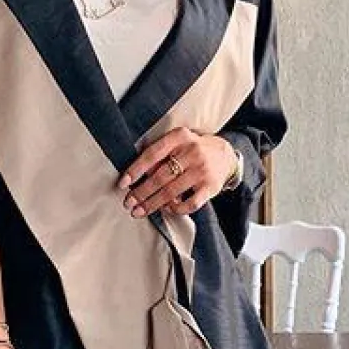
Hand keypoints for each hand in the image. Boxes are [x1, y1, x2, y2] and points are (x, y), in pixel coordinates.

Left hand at [118, 128, 237, 218]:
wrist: (225, 155)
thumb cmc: (193, 150)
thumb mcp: (178, 142)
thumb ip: (160, 154)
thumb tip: (137, 175)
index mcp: (179, 137)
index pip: (152, 154)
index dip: (136, 170)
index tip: (123, 183)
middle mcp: (192, 152)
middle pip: (160, 176)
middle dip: (141, 192)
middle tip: (128, 203)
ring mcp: (202, 170)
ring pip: (172, 192)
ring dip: (153, 204)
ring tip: (140, 211)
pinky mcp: (210, 187)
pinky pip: (190, 204)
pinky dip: (176, 209)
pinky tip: (166, 210)